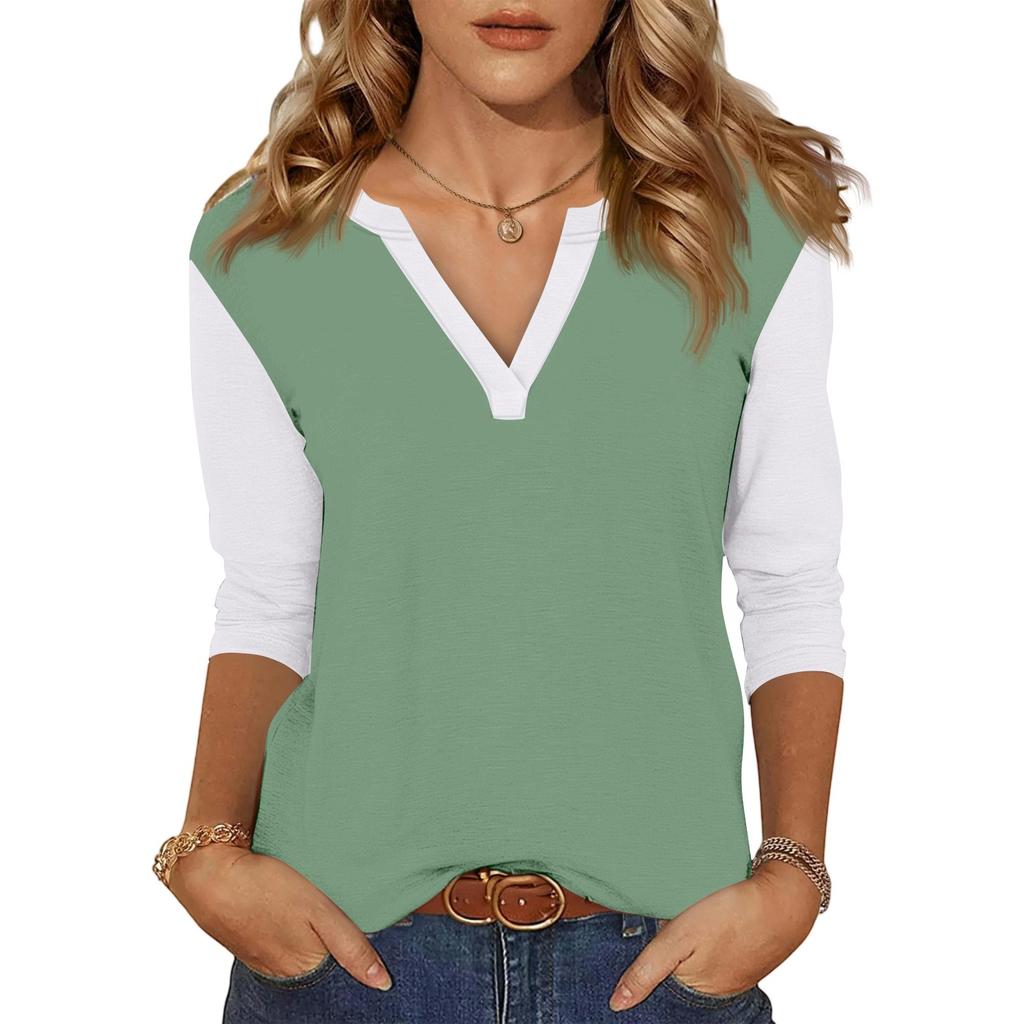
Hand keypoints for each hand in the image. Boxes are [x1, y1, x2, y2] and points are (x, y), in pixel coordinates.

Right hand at [168, 844, 391, 989]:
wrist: (209, 874)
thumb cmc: (266, 888)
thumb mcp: (318, 911)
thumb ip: (350, 945)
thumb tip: (382, 983)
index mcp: (304, 968)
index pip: (344, 976)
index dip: (364, 960)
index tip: (386, 941)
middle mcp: (285, 973)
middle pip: (325, 969)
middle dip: (343, 954)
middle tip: (359, 922)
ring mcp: (265, 960)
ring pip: (304, 957)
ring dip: (318, 943)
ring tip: (326, 920)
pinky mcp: (251, 944)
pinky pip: (283, 947)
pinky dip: (296, 937)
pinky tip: (297, 919)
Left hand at [609, 861, 819, 1010]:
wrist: (786, 898)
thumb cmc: (733, 915)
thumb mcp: (680, 938)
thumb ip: (648, 969)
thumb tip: (617, 1004)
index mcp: (697, 992)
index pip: (656, 991)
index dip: (640, 974)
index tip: (622, 959)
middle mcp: (714, 992)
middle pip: (674, 979)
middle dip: (660, 961)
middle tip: (655, 930)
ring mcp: (731, 976)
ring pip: (693, 966)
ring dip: (682, 951)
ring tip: (676, 926)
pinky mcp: (743, 959)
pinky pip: (712, 956)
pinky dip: (702, 944)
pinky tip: (701, 925)